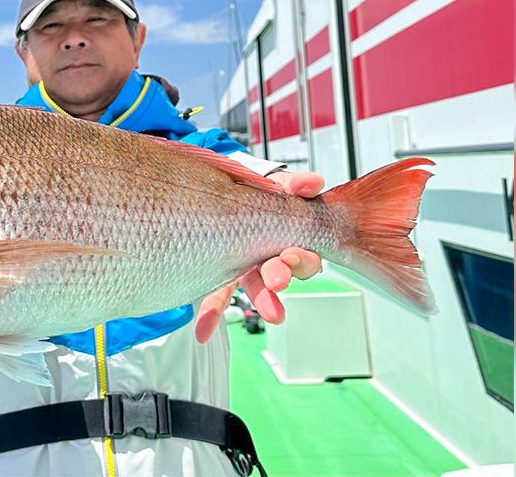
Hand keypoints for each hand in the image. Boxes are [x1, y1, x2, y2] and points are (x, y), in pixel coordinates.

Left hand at [195, 171, 323, 342]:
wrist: (218, 190)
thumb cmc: (254, 191)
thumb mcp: (276, 185)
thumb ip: (294, 186)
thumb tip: (313, 183)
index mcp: (285, 236)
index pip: (302, 254)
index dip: (302, 259)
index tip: (292, 256)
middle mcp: (268, 255)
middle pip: (281, 271)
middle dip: (280, 277)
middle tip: (276, 280)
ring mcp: (245, 265)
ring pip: (255, 286)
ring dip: (262, 300)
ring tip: (270, 314)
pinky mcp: (219, 272)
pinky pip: (217, 296)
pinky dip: (211, 314)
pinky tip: (202, 331)